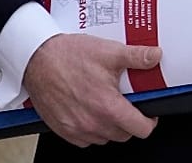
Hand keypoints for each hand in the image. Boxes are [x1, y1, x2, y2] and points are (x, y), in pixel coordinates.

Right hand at [22, 33, 160, 146]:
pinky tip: (90, 110)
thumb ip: (136, 56)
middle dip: (130, 121)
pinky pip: (86, 139)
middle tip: (126, 103)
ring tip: (106, 104)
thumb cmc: (67, 56)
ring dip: (110, 126)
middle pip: (124, 135)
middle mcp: (93, 122)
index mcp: (108, 106)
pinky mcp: (63, 130)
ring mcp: (77, 129)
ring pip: (105, 138)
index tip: (148, 113)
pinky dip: (92, 129)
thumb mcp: (109, 52)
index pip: (140, 129)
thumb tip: (155, 57)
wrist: (36, 59)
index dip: (149, 121)